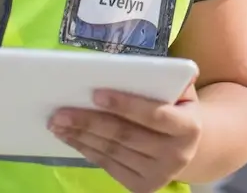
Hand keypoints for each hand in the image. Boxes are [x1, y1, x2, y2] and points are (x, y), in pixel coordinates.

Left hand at [50, 82, 201, 192]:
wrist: (189, 147)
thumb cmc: (178, 108)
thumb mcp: (181, 90)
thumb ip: (165, 78)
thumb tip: (134, 66)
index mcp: (188, 126)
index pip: (153, 114)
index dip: (125, 104)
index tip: (96, 93)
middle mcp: (176, 155)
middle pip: (125, 136)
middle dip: (90, 121)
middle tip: (61, 111)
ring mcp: (159, 175)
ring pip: (112, 152)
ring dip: (81, 136)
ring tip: (57, 122)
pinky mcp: (142, 187)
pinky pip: (108, 165)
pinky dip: (86, 149)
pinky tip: (70, 137)